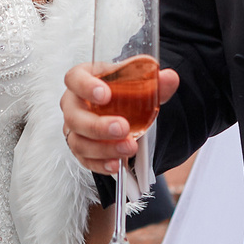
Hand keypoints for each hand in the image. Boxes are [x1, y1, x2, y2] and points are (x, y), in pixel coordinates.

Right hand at [63, 61, 178, 170]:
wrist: (120, 107)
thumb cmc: (119, 90)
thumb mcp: (135, 81)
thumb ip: (153, 81)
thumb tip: (170, 78)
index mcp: (82, 80)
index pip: (74, 79)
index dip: (86, 87)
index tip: (105, 94)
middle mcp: (73, 104)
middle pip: (74, 116)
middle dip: (98, 125)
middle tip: (122, 128)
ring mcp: (74, 128)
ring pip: (78, 142)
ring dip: (103, 148)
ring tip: (128, 147)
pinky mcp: (80, 148)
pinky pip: (85, 160)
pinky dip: (101, 164)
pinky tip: (116, 164)